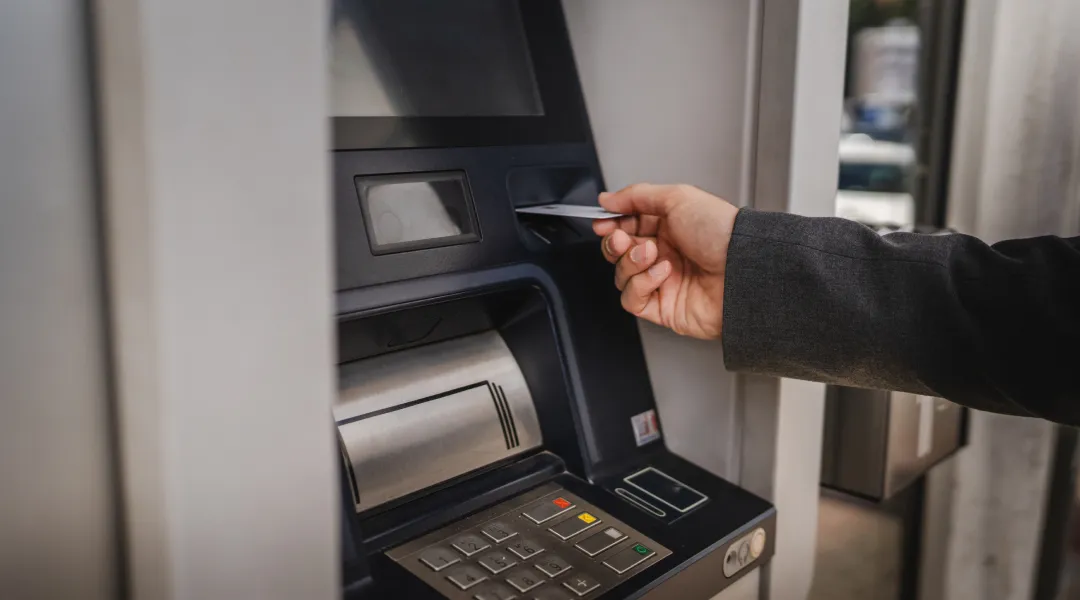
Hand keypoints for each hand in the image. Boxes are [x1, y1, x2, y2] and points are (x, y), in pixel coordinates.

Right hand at [593, 183, 738, 339]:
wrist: (742, 268)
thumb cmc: (720, 232)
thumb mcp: (677, 197)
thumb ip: (637, 195)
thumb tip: (607, 198)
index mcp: (668, 228)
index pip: (626, 227)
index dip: (611, 226)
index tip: (603, 223)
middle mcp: (664, 255)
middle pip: (618, 253)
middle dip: (615, 244)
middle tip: (621, 239)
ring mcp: (662, 282)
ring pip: (621, 276)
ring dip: (631, 263)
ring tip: (652, 254)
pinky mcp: (662, 308)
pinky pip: (632, 300)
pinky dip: (641, 285)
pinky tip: (663, 274)